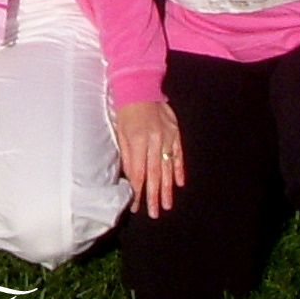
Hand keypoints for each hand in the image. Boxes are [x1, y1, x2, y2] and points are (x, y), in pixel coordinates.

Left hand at [113, 99, 183, 218]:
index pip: (138, 173)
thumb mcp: (120, 132)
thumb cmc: (126, 110)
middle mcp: (155, 141)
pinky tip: (179, 183)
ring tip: (167, 205)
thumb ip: (127, 154)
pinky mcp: (175, 132)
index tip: (137, 206)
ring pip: (168, 167)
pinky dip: (179, 169)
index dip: (138, 191)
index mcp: (138, 141)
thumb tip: (131, 176)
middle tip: (155, 212)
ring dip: (167, 188)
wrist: (141, 86)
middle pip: (154, 174)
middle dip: (154, 195)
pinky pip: (178, 154)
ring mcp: (167, 137)